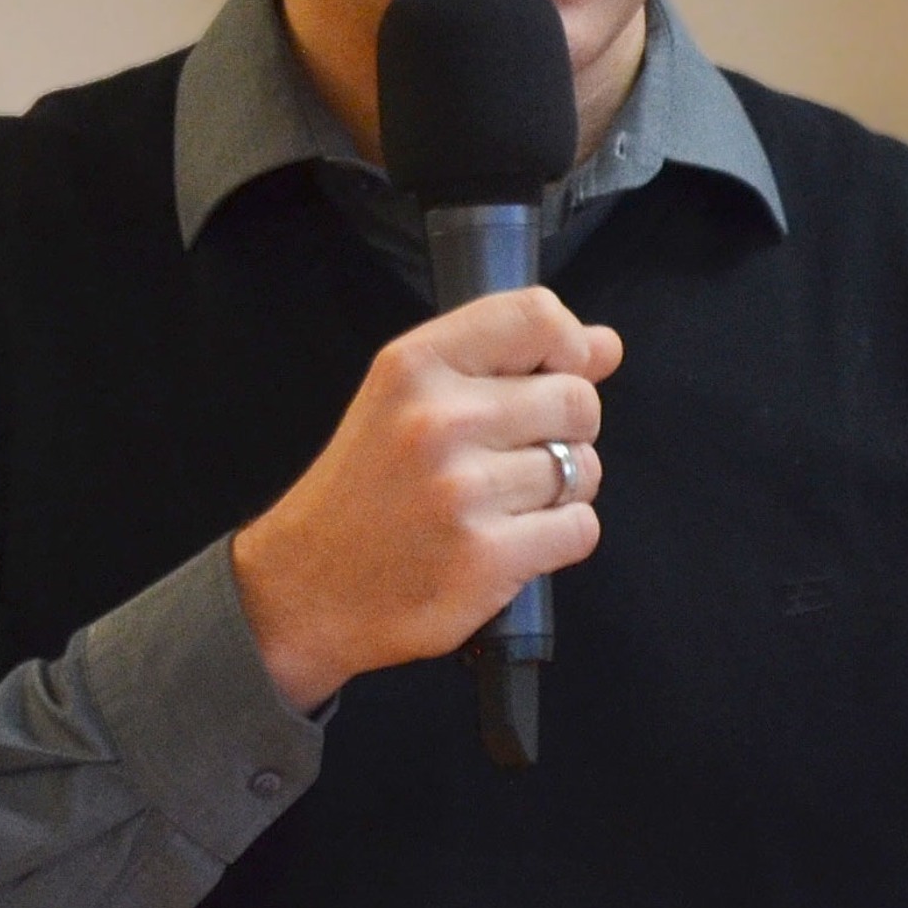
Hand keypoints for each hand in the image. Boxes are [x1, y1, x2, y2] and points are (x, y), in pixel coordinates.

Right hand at [230, 287, 621, 710]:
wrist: (302, 591)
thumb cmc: (362, 493)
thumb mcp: (405, 401)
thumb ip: (503, 362)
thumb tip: (605, 346)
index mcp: (415, 366)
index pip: (537, 317)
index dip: (569, 348)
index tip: (555, 377)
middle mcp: (440, 419)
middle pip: (577, 399)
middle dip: (566, 432)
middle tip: (513, 460)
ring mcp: (464, 490)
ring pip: (584, 468)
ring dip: (560, 491)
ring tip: (501, 506)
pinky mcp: (487, 557)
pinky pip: (579, 528)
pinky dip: (558, 539)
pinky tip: (509, 542)